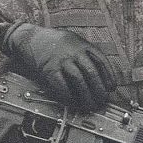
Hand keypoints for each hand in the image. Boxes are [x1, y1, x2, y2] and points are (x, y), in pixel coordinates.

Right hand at [0, 23, 116, 110]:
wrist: (30, 38)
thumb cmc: (54, 41)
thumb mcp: (74, 41)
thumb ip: (86, 53)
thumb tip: (100, 73)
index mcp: (83, 44)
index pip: (102, 61)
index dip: (109, 76)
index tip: (111, 88)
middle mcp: (74, 52)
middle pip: (92, 73)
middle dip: (99, 89)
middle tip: (102, 100)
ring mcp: (62, 60)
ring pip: (79, 80)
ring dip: (86, 95)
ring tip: (90, 105)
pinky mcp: (49, 69)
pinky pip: (62, 85)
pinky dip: (68, 96)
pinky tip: (72, 102)